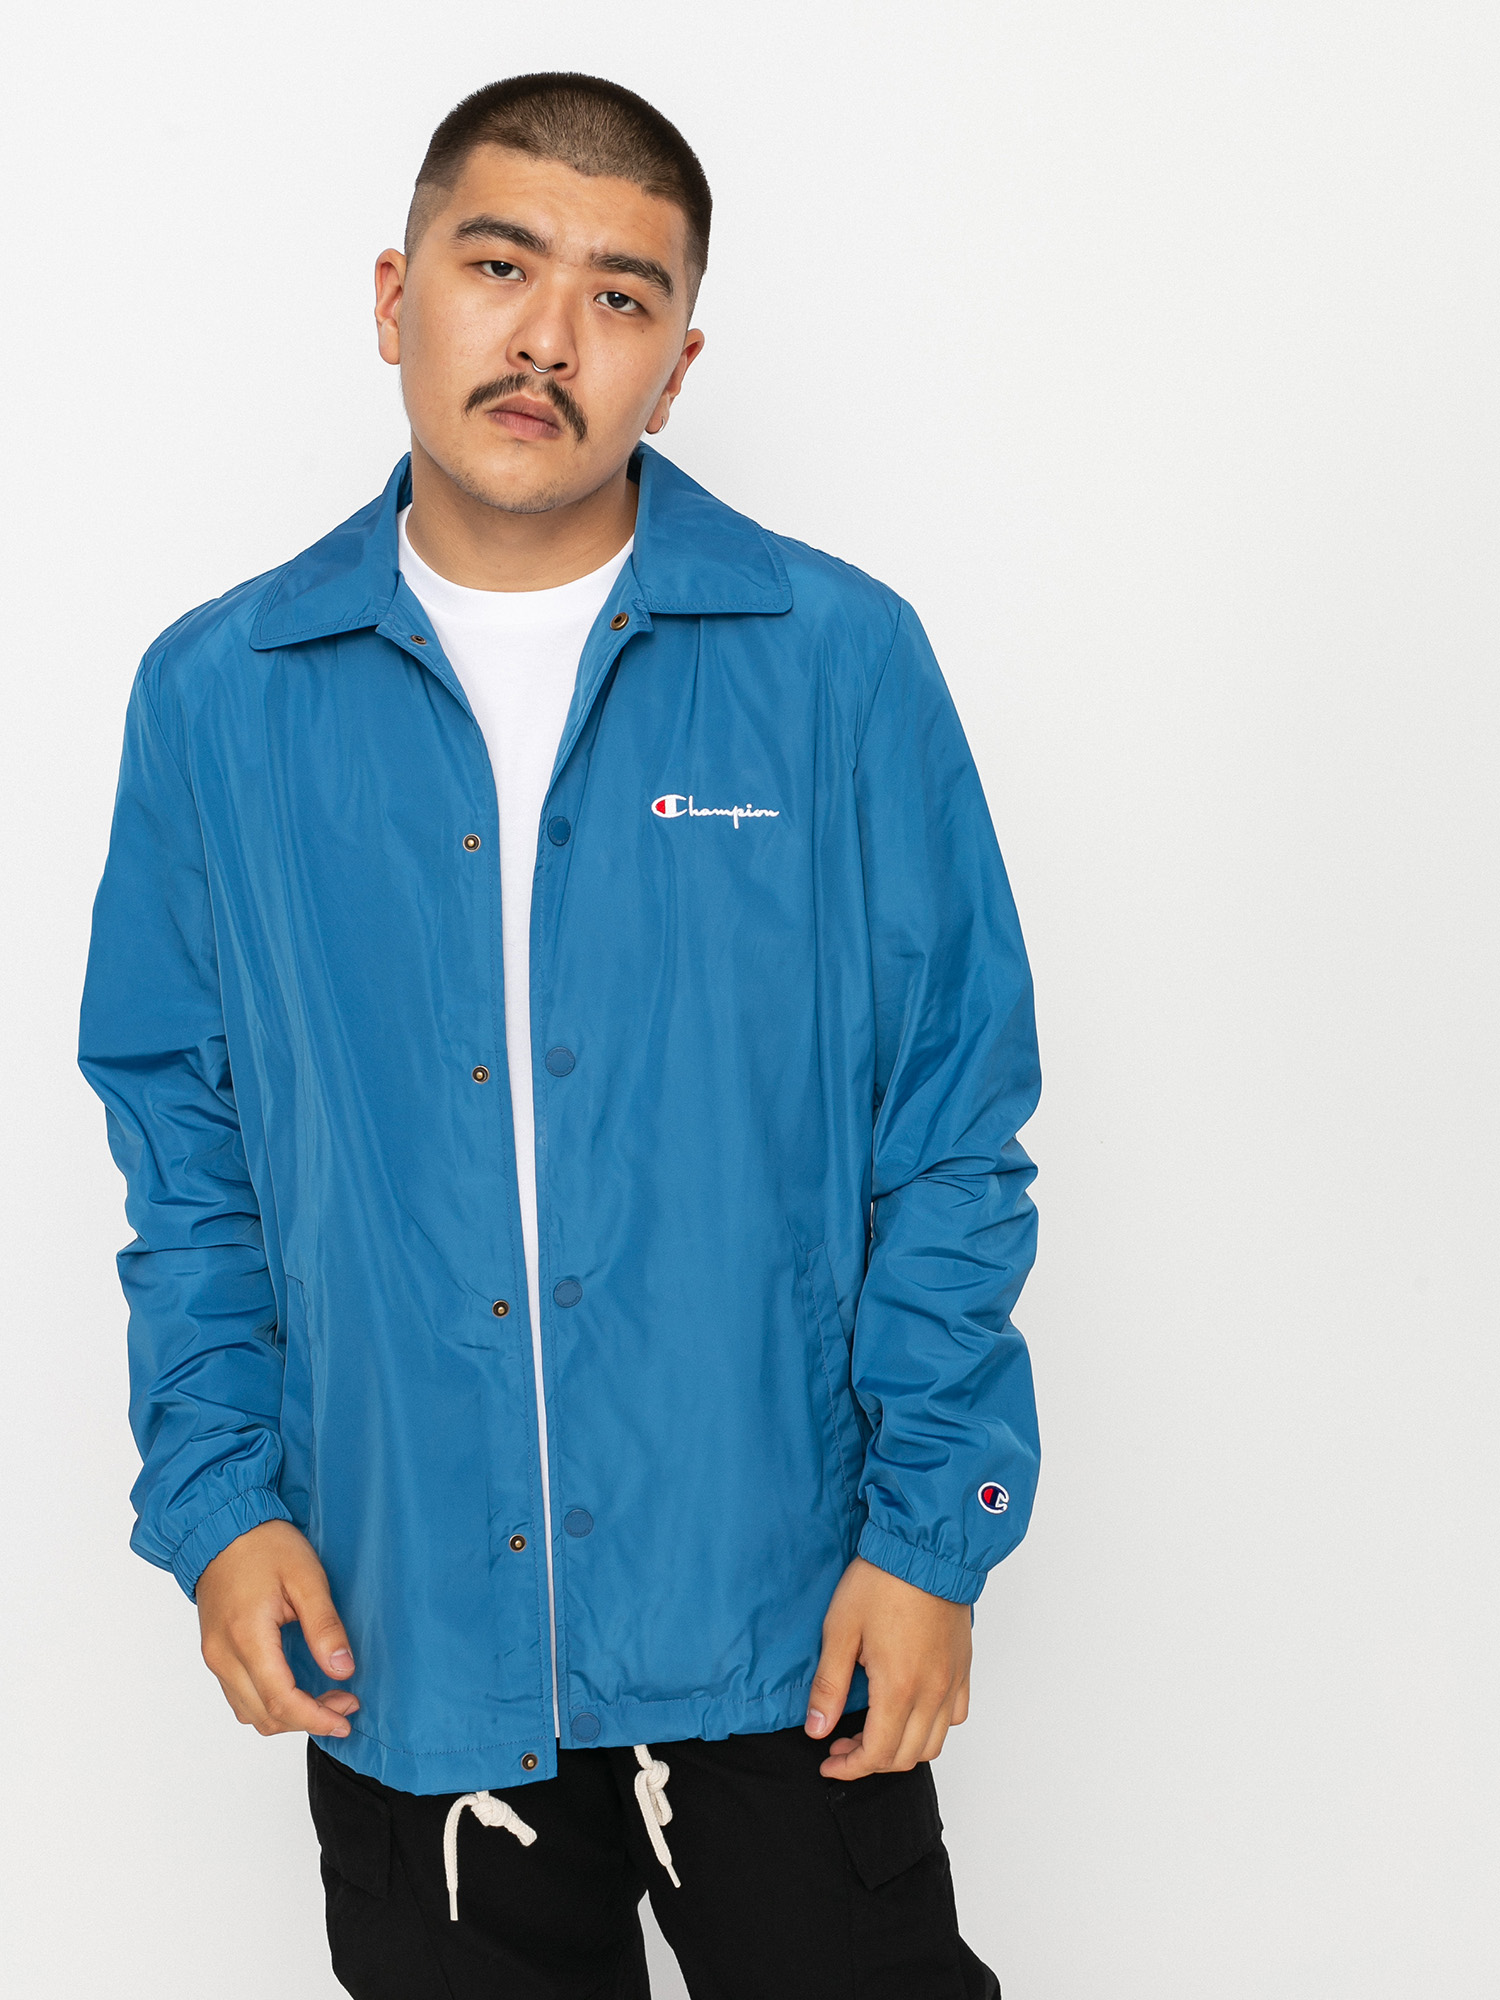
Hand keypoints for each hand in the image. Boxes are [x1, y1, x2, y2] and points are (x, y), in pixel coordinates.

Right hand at [196, 1520, 359, 1738]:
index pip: (280, 1700)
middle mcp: (223, 1656)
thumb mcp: (306, 1577)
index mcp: (246, 1637)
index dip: (316, 1718)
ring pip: (249, 1713)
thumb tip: (343, 1670)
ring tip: (326, 1700)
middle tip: (345, 1704)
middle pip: (264, 1716)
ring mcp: (214, 1657)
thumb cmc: (264, 1545)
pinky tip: (297, 1690)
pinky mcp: (215, 1654)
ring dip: (288, 1717)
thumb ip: (324, 1626)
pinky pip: (240, 1697)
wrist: (221, 1528)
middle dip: (307, 1720)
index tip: (346, 1719)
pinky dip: (269, 1704)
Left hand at [804, 1554, 971, 1778]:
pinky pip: (955, 1715)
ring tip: (873, 1731)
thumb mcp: (840, 1630)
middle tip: (841, 1744)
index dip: (849, 1767)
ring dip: (902, 1749)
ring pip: (934, 1743)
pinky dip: (933, 1727)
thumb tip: (816, 1729)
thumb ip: (829, 1686)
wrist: (924, 1547)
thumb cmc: (880, 1581)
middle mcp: (931, 1692)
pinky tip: (910, 1710)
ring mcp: (951, 1681)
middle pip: (906, 1756)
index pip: (877, 1754)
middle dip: (869, 1761)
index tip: (828, 1761)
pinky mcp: (963, 1666)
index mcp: (899, 1688)